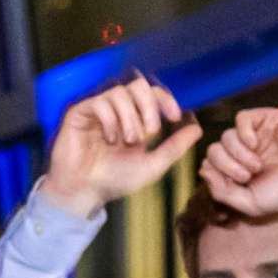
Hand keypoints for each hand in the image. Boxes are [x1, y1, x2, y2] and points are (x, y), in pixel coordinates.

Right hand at [41, 74, 201, 218]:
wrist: (85, 192)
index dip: (165, 98)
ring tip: (127, 141)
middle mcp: (117, 110)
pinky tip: (109, 139)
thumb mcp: (152, 166)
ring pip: (120, 92)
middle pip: (138, 85)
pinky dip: (110, 120)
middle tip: (149, 132)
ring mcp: (98, 108)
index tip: (174, 116)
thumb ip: (174, 147)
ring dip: (130, 118)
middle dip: (149, 107)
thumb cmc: (115, 180)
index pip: (153, 93)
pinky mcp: (80, 111)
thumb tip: (197, 128)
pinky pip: (100, 101)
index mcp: (135, 118)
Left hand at [198, 109, 277, 216]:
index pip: (210, 166)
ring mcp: (254, 135)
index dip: (217, 174)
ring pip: (226, 136)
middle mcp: (243, 152)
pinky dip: (243, 132)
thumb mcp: (251, 204)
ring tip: (258, 165)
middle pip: (214, 150)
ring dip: (238, 154)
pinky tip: (255, 144)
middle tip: (248, 175)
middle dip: (227, 165)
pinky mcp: (265, 120)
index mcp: (238, 171)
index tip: (238, 184)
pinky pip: (240, 119)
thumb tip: (202, 170)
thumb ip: (222, 192)